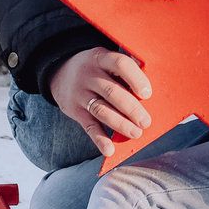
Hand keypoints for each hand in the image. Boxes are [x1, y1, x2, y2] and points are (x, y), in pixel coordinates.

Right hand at [48, 46, 153, 160]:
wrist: (59, 72)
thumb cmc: (96, 68)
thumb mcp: (105, 60)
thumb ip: (124, 71)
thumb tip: (149, 91)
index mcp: (101, 58)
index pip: (120, 64)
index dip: (135, 79)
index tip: (147, 94)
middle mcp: (89, 75)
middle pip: (112, 92)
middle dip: (131, 108)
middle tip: (146, 121)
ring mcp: (80, 94)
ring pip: (101, 110)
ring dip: (120, 124)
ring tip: (136, 133)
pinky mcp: (74, 111)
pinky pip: (88, 126)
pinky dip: (99, 139)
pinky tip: (110, 150)